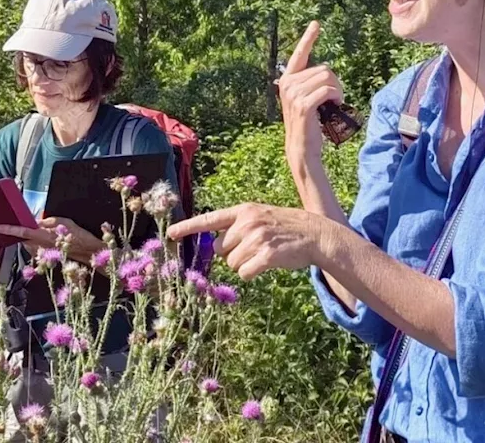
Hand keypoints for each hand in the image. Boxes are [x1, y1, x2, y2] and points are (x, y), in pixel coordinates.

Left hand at [0, 217, 105, 260]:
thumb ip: (46, 221)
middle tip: (17, 226)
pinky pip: (35, 248)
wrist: (87, 251)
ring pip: (28, 244)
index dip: (9, 229)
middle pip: (22, 239)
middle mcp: (40, 246)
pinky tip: (43, 239)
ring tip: (36, 232)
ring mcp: (42, 253)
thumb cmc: (77, 235)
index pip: (22, 232)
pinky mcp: (45, 257)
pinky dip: (35, 243)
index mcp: (43, 236)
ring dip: (29, 238)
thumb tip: (36, 221)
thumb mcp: (61, 221)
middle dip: (18, 233)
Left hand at [166, 203, 329, 280]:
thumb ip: (237, 227)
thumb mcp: (260, 217)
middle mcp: (247, 222)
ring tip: (264, 254)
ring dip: (245, 265)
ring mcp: (257, 238)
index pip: (209, 219)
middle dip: (233, 254)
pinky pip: (245, 273)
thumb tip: (216, 248)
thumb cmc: (285, 228)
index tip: (170, 234)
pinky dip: (253, 273)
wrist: (314, 234)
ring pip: (232, 264)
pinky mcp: (266, 254)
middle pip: (221, 250)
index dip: (187, 227)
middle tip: (254, 249)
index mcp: (243, 211)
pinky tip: (267, 264)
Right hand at [277, 21, 344, 172]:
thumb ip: (310, 82)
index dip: (308, 38)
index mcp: (288, 79)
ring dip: (338, 90)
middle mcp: (288, 83)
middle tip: (335, 98)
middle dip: (335, 82)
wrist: (302, 147)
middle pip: (324, 68)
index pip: (300, 54)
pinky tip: (335, 106)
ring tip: (334, 104)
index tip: (316, 24)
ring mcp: (294, 94)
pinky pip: (328, 90)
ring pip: (327, 78)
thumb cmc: (309, 123)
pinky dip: (336, 97)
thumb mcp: (305, 98)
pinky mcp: (303, 104)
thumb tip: (326, 70)